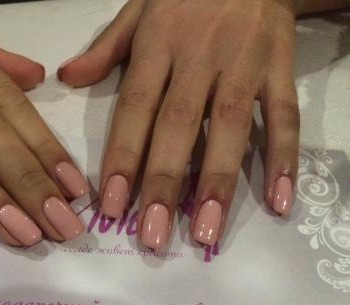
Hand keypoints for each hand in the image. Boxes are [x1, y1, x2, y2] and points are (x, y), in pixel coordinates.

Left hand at [58, 0, 299, 249]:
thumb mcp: (139, 9)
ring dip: (217, 183)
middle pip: (179, 127)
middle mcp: (198, 58)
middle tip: (153, 236)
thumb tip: (67, 78)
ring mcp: (243, 65)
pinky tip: (278, 202)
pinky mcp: (280, 68)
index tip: (110, 206)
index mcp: (158, 45)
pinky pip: (284, 115)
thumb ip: (106, 49)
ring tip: (204, 233)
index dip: (122, 159)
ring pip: (230, 128)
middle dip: (164, 184)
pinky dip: (283, 158)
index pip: (135, 109)